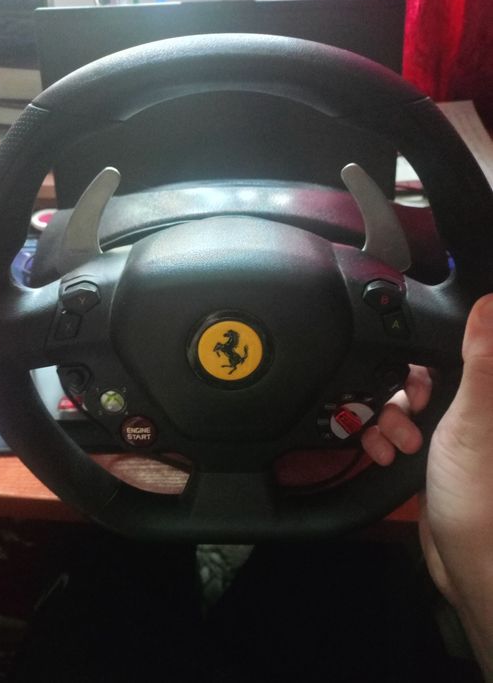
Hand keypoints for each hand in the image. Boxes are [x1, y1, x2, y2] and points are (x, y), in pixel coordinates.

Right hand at [362, 294, 492, 677]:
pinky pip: (391, 432)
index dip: (421, 354)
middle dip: (399, 393)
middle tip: (408, 413)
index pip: (446, 353)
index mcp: (482, 396)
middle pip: (416, 377)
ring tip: (397, 443)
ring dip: (386, 421)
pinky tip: (383, 455)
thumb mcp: (473, 419)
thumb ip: (480, 361)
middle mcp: (466, 410)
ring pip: (398, 405)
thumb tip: (489, 304)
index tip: (411, 368)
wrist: (465, 556)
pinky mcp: (424, 454)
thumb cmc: (478, 491)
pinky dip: (380, 441)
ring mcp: (444, 433)